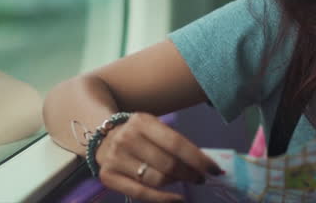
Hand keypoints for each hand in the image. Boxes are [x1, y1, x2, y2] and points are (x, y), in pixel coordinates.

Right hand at [95, 113, 222, 202]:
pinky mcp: (108, 177)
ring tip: (184, 181)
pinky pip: (141, 194)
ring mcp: (115, 159)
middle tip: (201, 178)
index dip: (198, 159)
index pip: (176, 143)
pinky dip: (164, 199)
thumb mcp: (153, 127)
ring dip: (177, 184)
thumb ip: (174, 143)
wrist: (101, 135)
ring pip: (157, 180)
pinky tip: (178, 198)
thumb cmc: (138, 133)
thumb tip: (204, 164)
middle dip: (190, 174)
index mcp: (142, 121)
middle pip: (168, 164)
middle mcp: (126, 138)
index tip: (215, 169)